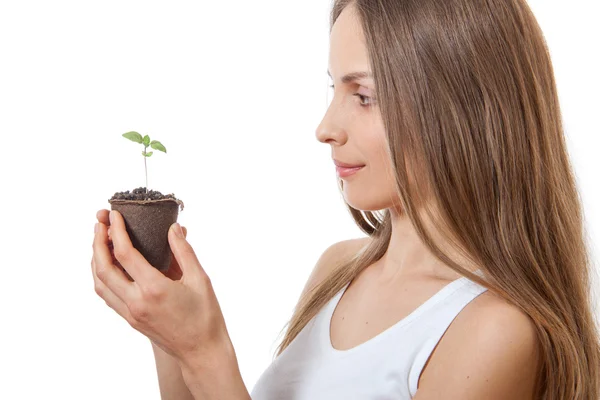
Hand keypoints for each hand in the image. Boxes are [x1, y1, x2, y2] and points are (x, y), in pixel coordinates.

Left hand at [91, 209, 232, 368]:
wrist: (202, 351)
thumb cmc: (206, 316)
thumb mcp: (200, 279)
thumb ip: (183, 251)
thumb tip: (173, 228)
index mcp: (154, 289)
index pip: (124, 254)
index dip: (116, 231)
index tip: (115, 215)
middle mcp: (136, 302)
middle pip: (103, 268)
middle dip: (97, 241)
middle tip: (100, 222)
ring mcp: (131, 313)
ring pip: (100, 284)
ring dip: (96, 260)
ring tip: (100, 241)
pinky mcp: (131, 319)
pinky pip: (108, 295)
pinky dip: (103, 277)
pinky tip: (110, 266)